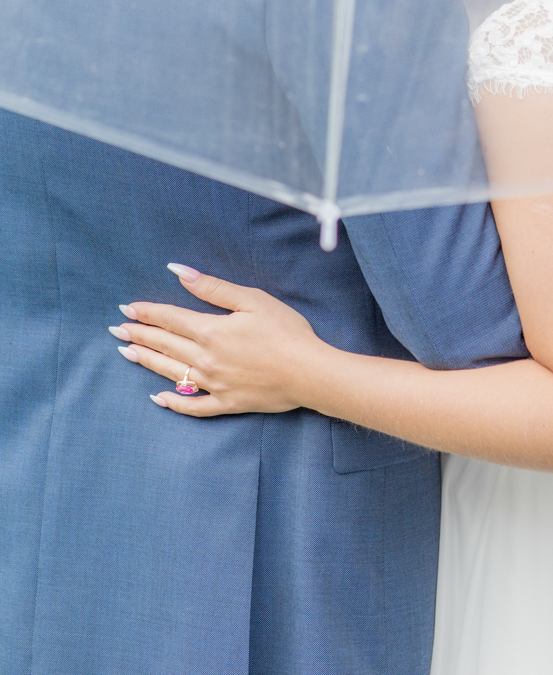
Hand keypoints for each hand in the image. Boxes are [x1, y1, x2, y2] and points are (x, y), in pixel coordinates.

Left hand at [108, 265, 327, 416]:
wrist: (308, 372)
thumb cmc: (286, 331)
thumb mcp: (252, 300)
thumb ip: (212, 287)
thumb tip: (178, 271)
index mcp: (211, 331)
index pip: (170, 319)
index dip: (147, 312)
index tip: (127, 308)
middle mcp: (205, 360)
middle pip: (165, 345)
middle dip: (139, 334)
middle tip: (117, 329)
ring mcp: (214, 385)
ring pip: (171, 373)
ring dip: (148, 361)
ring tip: (128, 353)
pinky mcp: (226, 404)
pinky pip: (193, 407)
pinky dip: (173, 402)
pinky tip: (158, 397)